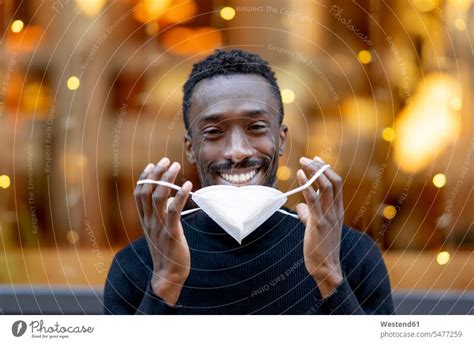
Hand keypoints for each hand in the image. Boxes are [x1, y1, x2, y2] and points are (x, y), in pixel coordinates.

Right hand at [134, 157, 191, 305]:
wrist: (168, 275)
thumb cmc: (167, 252)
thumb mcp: (160, 230)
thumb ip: (162, 215)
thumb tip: (170, 198)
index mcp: (145, 220)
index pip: (139, 193)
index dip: (144, 177)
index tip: (152, 164)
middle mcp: (149, 221)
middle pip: (147, 191)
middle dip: (156, 172)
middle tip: (167, 160)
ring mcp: (159, 227)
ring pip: (158, 197)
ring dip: (167, 179)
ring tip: (176, 166)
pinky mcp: (171, 233)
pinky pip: (173, 211)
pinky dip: (180, 195)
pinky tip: (188, 184)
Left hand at [296, 156, 343, 297]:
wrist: (326, 268)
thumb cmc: (320, 249)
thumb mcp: (316, 228)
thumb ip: (309, 216)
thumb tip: (300, 208)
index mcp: (338, 211)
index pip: (336, 184)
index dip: (327, 170)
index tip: (317, 160)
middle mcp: (336, 211)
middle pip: (333, 181)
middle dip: (320, 166)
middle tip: (307, 158)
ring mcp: (329, 216)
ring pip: (326, 186)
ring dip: (314, 171)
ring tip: (303, 162)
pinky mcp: (318, 223)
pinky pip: (313, 199)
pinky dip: (307, 184)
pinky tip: (300, 175)